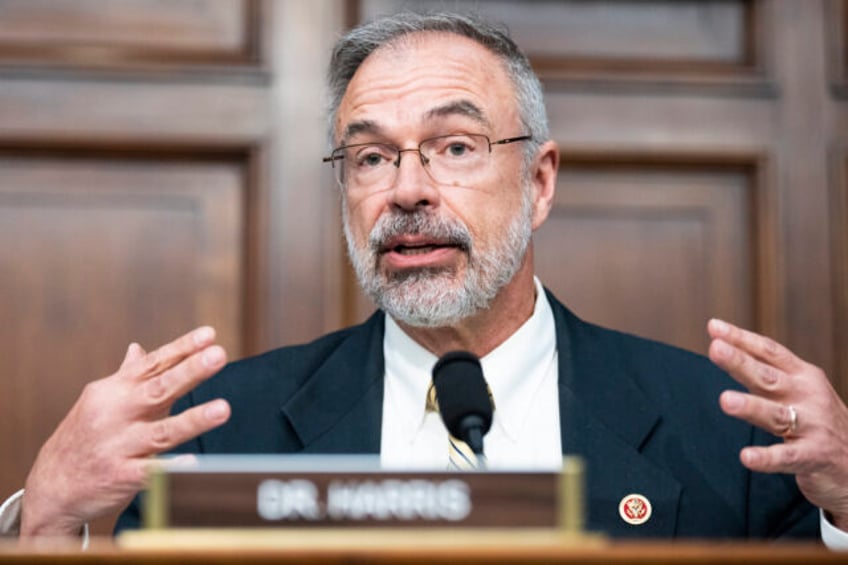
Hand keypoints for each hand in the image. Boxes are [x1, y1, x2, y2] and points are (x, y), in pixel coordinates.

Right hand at [20, 327, 229, 537]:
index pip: (152, 365)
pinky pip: (150, 473)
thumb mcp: (100, 402)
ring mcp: (117, 447)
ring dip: (192, 420)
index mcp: (113, 391)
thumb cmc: (85, 437)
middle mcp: (115, 415)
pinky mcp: (120, 478)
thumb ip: (126, 376)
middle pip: (158, 389)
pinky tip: (193, 463)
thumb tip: (139, 348)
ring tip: (223, 408)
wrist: (51, 486)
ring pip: (161, 432)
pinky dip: (171, 468)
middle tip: (218, 354)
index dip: (181, 349)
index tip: (209, 334)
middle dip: (189, 372)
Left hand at [708, 319, 847, 528]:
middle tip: (716, 349)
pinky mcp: (813, 456)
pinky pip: (787, 456)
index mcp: (803, 375)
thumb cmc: (818, 419)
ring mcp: (813, 425)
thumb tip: (722, 345)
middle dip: (742, 362)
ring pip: (776, 414)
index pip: (770, 352)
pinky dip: (767, 457)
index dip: (742, 339)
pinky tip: (747, 457)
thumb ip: (764, 371)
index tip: (714, 327)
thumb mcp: (799, 389)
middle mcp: (807, 396)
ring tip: (726, 400)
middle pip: (768, 377)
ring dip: (751, 407)